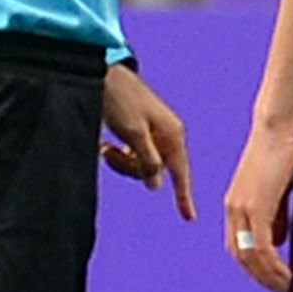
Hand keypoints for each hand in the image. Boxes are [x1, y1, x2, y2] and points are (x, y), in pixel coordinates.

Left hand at [100, 65, 194, 220]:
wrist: (103, 74)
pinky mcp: (138, 131)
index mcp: (172, 135)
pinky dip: (118, 154)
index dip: (184, 196)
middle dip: (131, 170)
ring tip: (104, 148)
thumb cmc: (121, 100)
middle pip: (156, 171)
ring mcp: (152, 133)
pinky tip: (105, 143)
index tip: (189, 218)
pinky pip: (132, 154)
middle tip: (108, 155)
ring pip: (141, 164)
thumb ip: (147, 161)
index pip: (180, 173)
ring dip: (121, 162)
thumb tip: (155, 185)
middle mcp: (166, 136)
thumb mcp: (133, 134)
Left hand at [223, 119, 292, 291]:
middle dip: (260, 278)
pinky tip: (288, 273)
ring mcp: (242, 209)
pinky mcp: (257, 207)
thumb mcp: (276, 190)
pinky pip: (263, 247)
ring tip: (288, 287)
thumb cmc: (281, 153)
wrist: (276, 128)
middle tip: (281, 290)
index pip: (237, 247)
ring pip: (250, 256)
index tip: (273, 279)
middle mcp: (233, 210)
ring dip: (268, 277)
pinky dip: (274, 265)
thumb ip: (275, 215)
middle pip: (240, 257)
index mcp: (235, 205)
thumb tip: (279, 241)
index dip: (253, 268)